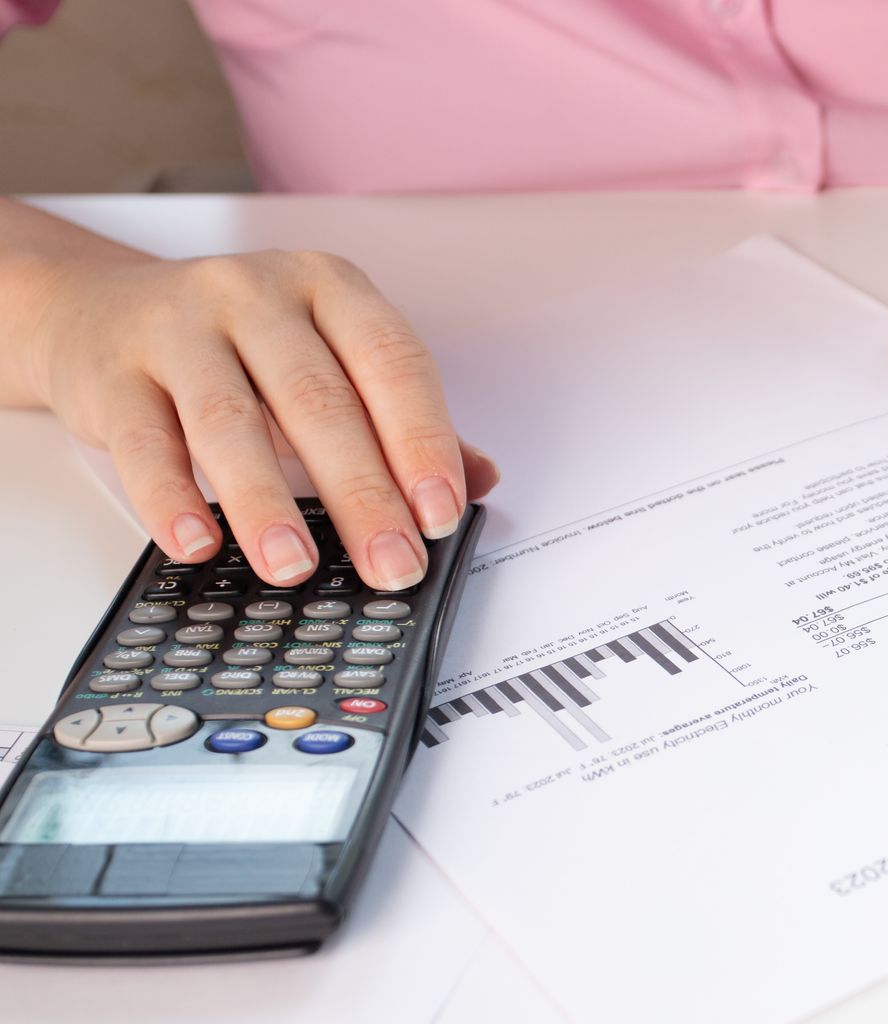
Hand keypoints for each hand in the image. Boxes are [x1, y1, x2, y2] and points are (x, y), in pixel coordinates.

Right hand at [34, 249, 498, 588]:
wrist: (99, 310)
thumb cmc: (237, 347)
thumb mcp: (329, 363)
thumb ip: (401, 421)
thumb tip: (482, 480)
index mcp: (329, 288)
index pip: (392, 363)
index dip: (423, 441)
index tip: (442, 513)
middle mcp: (255, 295)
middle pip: (320, 401)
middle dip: (362, 493)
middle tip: (390, 564)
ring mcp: (178, 328)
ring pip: (230, 421)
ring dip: (266, 503)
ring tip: (293, 566)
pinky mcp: (111, 373)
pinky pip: (142, 441)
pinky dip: (169, 497)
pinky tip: (197, 542)